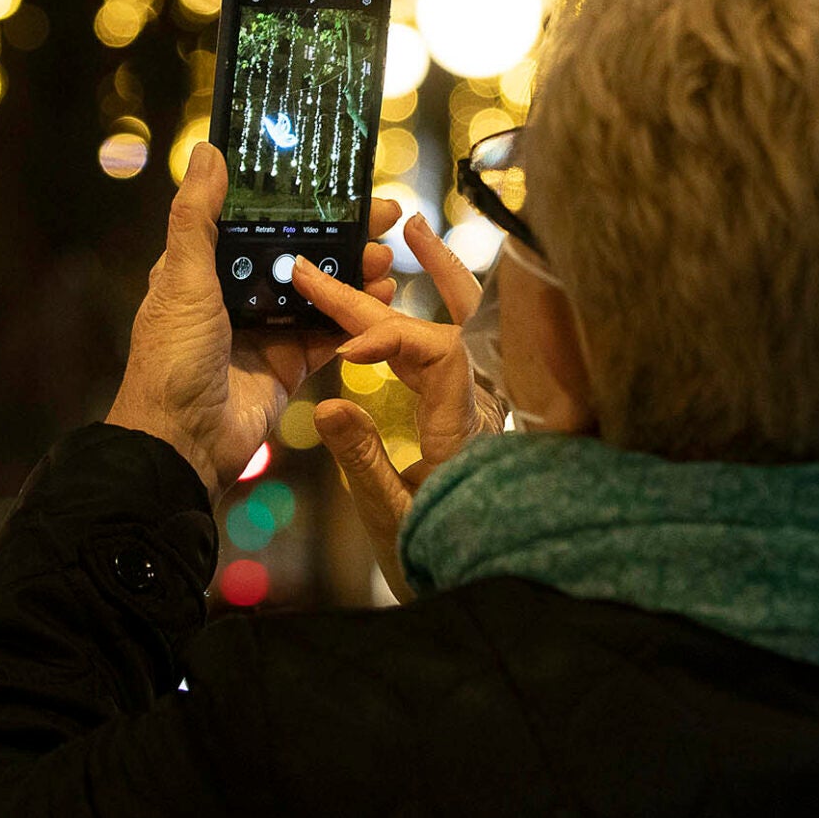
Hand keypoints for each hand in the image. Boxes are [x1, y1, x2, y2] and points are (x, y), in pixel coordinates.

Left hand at [105, 141, 397, 505]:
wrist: (182, 443)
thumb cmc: (171, 359)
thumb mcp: (181, 279)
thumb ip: (196, 217)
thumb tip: (207, 152)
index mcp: (206, 268)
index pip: (259, 221)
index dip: (298, 201)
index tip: (337, 181)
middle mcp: (237, 294)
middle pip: (300, 252)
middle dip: (342, 233)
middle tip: (385, 214)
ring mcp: (266, 330)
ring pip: (322, 290)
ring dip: (355, 271)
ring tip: (387, 257)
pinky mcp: (290, 363)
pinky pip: (330, 332)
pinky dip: (357, 315)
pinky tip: (384, 297)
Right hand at [291, 216, 503, 601]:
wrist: (492, 586)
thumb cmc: (444, 558)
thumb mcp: (391, 518)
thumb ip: (362, 460)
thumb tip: (329, 403)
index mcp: (464, 428)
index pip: (437, 354)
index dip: (389, 339)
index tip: (343, 351)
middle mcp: (477, 407)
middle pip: (439, 329)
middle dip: (375, 299)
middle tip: (326, 267)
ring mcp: (477, 406)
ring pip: (460, 329)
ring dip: (432, 282)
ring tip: (412, 231)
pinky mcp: (469, 413)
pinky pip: (455, 350)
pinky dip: (434, 315)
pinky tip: (411, 292)